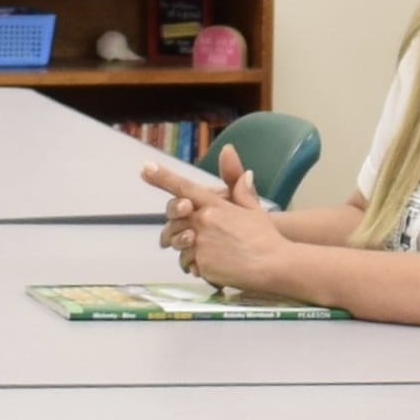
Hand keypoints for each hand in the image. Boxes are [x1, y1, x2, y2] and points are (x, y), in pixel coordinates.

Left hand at [142, 151, 294, 292]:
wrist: (275, 264)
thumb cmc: (265, 237)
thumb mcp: (253, 208)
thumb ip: (237, 185)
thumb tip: (229, 152)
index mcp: (215, 204)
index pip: (184, 187)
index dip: (162, 177)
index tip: (145, 168)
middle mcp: (205, 220)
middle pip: (174, 221)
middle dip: (175, 230)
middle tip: (187, 238)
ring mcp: (202, 242)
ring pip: (180, 245)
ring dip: (189, 251)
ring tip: (211, 255)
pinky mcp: (202, 263)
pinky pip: (188, 264)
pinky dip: (197, 267)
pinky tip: (216, 267)